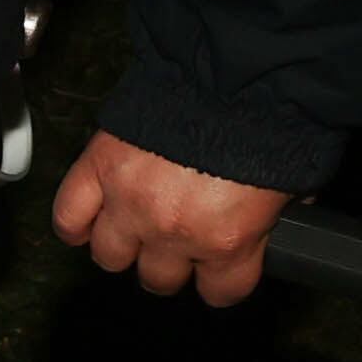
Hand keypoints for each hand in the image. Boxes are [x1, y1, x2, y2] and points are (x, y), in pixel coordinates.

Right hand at [49, 131, 289, 305]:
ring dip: (123, 247)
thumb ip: (269, 219)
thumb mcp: (292, 184)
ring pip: (109, 256)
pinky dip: (74, 225)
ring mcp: (129, 202)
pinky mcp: (98, 170)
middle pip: (158, 279)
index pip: (219, 292)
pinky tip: (87, 224)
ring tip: (136, 229)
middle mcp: (173, 230)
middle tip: (178, 242)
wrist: (237, 69)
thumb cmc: (270, 121)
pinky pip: (68, 217)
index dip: (222, 281)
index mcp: (226, 239)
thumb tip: (261, 230)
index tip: (223, 269)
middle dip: (170, 264)